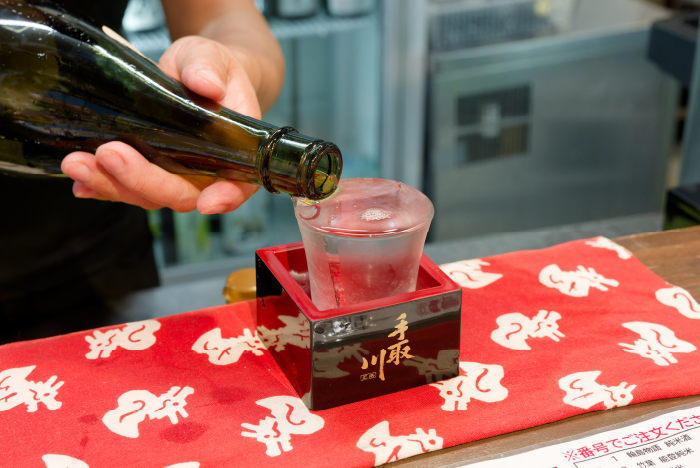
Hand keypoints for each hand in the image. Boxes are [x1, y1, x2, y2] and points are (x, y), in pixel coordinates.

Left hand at [61, 36, 261, 213]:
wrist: (192, 73)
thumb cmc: (210, 68)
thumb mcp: (213, 57)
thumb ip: (209, 68)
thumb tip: (206, 84)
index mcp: (234, 150)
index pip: (238, 184)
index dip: (226, 197)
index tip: (206, 202)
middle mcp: (206, 172)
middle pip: (181, 194)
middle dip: (143, 181)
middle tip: (109, 154)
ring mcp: (174, 176)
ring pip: (148, 196)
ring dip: (112, 185)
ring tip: (77, 163)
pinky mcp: (146, 172)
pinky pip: (125, 188)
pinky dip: (100, 188)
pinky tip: (80, 181)